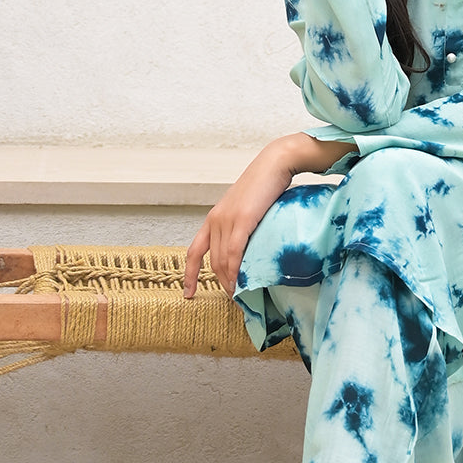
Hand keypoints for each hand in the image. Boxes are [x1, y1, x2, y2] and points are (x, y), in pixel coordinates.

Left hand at [183, 134, 354, 297]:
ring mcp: (227, 220)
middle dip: (219, 282)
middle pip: (212, 260)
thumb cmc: (266, 184)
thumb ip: (243, 226)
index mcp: (214, 218)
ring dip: (229, 281)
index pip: (195, 251)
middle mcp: (215, 220)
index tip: (188, 293)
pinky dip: (236, 270)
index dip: (189, 274)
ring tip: (239, 296)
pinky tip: (241, 282)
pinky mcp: (242, 220)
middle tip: (231, 298)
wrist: (274, 163)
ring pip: (222, 260)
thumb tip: (249, 248)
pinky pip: (234, 253)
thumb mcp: (247, 208)